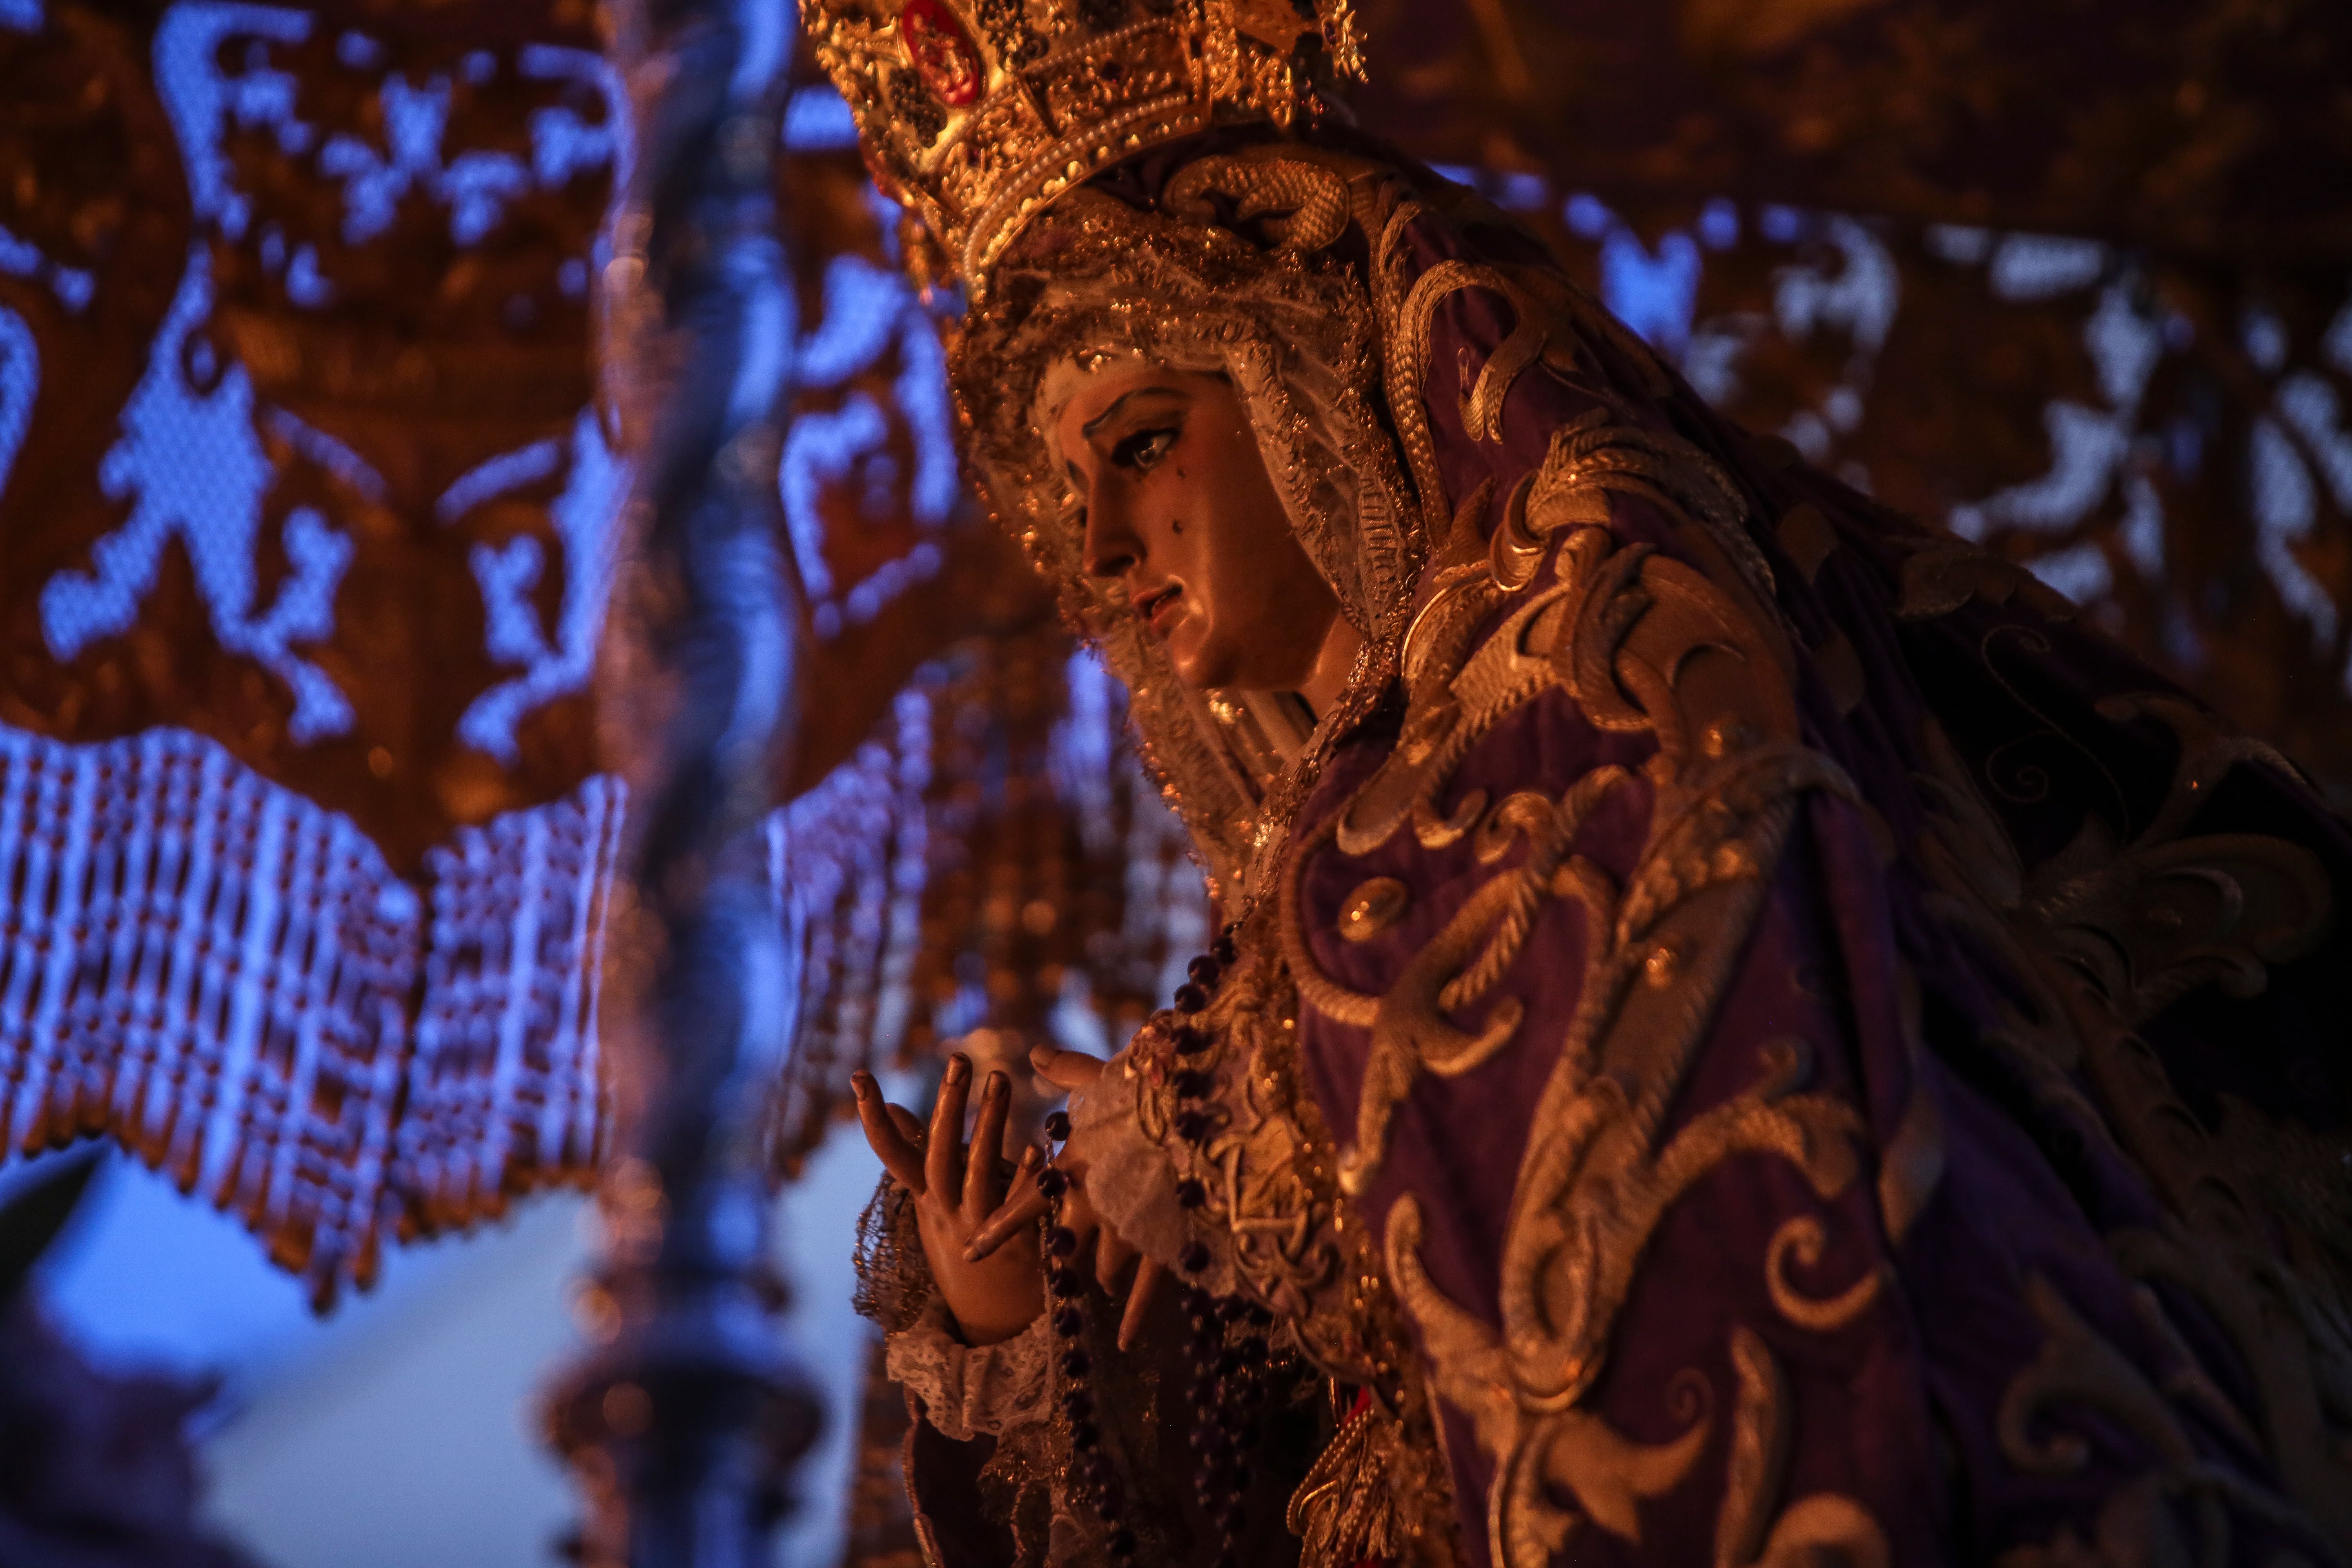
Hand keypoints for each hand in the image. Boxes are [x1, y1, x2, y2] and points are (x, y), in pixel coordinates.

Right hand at [853, 1054, 1043, 1345]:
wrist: (995, 1319)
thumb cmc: (964, 1240)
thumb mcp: (934, 1198)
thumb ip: (919, 1151)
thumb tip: (892, 1106)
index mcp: (925, 1196)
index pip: (892, 1153)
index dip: (873, 1118)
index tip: (858, 1076)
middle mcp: (945, 1212)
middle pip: (939, 1156)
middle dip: (946, 1106)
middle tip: (958, 1059)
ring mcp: (979, 1229)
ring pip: (979, 1174)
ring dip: (989, 1126)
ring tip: (1000, 1079)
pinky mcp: (1017, 1244)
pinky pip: (1021, 1208)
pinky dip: (1027, 1177)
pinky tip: (1038, 1146)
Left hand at [965, 1044, 1163, 1350]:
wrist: (1196, 1110)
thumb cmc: (1148, 1087)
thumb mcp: (1101, 1078)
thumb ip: (1068, 1071)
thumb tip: (1038, 1054)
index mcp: (1072, 1167)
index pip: (1023, 1207)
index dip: (997, 1230)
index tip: (971, 1250)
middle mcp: (1091, 1204)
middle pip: (1067, 1247)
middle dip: (1069, 1256)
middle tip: (1071, 1259)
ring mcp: (1126, 1228)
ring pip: (1103, 1268)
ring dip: (1103, 1274)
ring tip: (1107, 1278)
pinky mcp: (1161, 1242)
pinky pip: (1144, 1291)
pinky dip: (1133, 1318)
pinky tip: (1123, 1343)